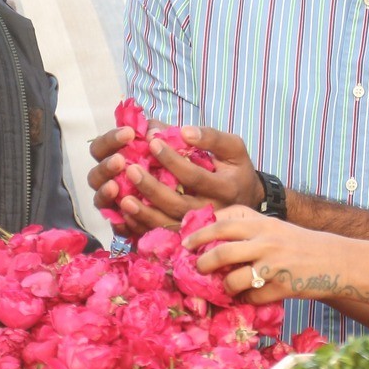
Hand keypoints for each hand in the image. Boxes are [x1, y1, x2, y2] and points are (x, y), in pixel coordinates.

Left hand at [88, 124, 264, 236]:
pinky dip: (142, 227)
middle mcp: (212, 211)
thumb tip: (183, 131)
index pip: (195, 176)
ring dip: (143, 212)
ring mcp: (199, 228)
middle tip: (130, 169)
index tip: (152, 142)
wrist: (246, 200)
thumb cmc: (236, 170)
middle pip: (178, 204)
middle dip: (152, 188)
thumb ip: (212, 138)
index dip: (172, 160)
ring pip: (168, 224)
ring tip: (123, 197)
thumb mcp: (234, 149)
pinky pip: (162, 236)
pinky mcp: (187, 237)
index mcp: (225, 188)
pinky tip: (126, 214)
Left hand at [186, 207, 350, 303]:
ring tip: (226, 288)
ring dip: (224, 287)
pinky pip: (252, 299)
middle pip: (220, 252)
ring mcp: (274, 266)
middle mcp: (266, 242)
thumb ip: (246, 224)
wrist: (337, 261)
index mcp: (262, 224)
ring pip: (233, 280)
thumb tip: (210, 228)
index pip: (221, 224)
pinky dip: (247, 300)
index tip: (186, 243)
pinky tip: (251, 296)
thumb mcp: (274, 226)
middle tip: (198, 269)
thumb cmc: (300, 243)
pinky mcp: (281, 288)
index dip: (199, 234)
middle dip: (203, 264)